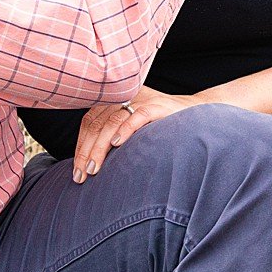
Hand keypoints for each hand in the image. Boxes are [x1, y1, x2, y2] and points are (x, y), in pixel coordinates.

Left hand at [71, 86, 208, 182]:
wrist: (194, 113)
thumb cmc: (160, 126)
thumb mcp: (132, 128)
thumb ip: (113, 135)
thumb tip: (88, 163)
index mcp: (115, 100)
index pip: (89, 121)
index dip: (80, 146)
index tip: (77, 170)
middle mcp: (125, 97)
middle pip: (97, 123)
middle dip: (86, 151)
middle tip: (81, 175)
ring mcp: (141, 100)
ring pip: (112, 121)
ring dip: (100, 147)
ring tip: (94, 168)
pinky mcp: (158, 106)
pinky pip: (138, 115)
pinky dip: (125, 129)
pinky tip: (117, 145)